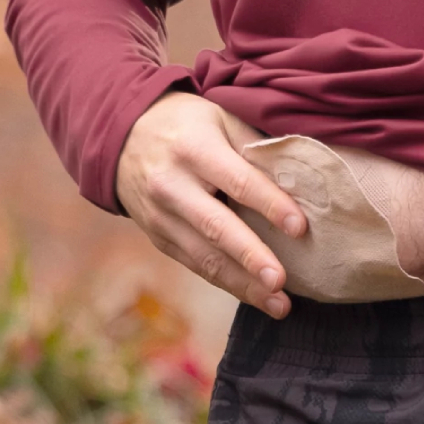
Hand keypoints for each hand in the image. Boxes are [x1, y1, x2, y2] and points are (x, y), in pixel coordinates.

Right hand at [117, 90, 305, 316]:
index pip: (238, 181)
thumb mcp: (220, 118)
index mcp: (193, 148)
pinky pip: (196, 265)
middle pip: (216, 226)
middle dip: (250, 256)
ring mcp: (161, 216)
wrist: (123, 137)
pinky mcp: (159, 238)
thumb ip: (255, 147)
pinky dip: (227, 283)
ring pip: (205, 257)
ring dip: (243, 284)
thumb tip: (301, 181)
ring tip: (279, 304)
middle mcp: (171, 185)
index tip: (300, 227)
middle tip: (281, 281)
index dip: (270, 205)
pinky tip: (255, 296)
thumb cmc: (187, 126)